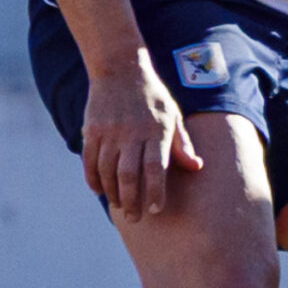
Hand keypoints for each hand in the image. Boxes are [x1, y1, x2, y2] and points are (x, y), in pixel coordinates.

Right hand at [82, 51, 201, 217]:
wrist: (120, 69)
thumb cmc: (153, 96)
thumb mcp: (173, 115)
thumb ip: (182, 143)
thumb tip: (197, 167)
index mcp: (156, 130)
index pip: (155, 169)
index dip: (155, 192)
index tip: (156, 210)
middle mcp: (132, 133)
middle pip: (128, 175)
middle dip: (132, 200)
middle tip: (135, 218)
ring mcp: (109, 132)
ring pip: (107, 171)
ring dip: (113, 193)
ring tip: (120, 206)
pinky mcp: (92, 130)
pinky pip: (90, 161)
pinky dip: (93, 178)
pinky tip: (100, 190)